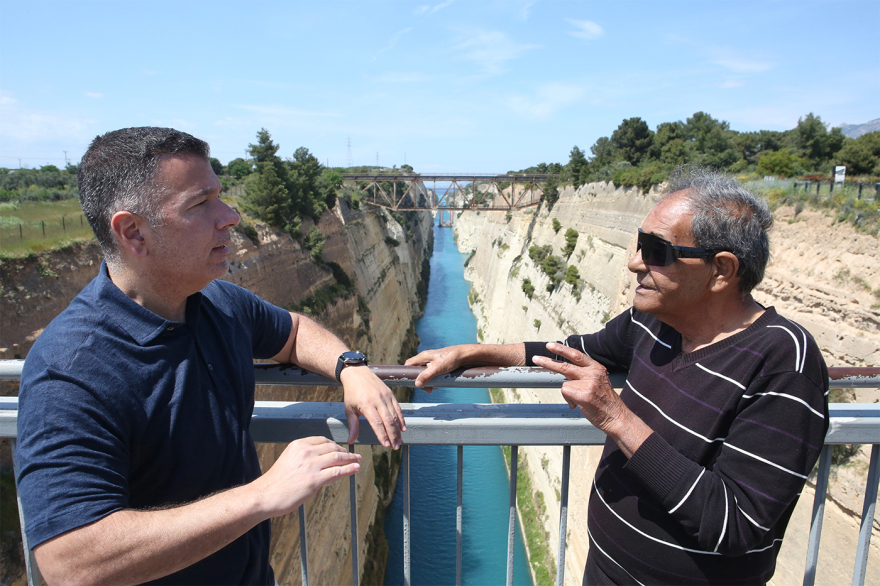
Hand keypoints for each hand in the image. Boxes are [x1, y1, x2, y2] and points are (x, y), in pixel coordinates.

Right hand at [254, 436, 360, 517]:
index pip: (322, 440)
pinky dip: (349, 469)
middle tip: (353, 455)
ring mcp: (311, 465)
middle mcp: (305, 452)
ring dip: (350, 459)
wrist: (265, 495)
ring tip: (357, 460)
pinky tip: (355, 468)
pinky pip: (337, 471)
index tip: (341, 448)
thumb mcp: (288, 460)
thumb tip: (320, 460)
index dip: (334, 444)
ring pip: (337, 458)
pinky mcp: (315, 480)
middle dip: (345, 451)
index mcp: (298, 445)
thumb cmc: (275, 482)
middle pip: (332, 447)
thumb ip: (303, 457)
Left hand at [340, 365, 405, 448]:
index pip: (377, 423)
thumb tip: (350, 441)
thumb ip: (352, 426)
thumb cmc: (352, 392)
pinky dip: (401, 419)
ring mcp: (385, 396)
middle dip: (393, 435)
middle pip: (388, 421)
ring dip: (398, 430)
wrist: (357, 373)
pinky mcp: (390, 394)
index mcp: (366, 405)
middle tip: (395, 447)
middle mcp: (378, 400)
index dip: (382, 435)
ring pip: (394, 415)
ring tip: (399, 441)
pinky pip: (397, 408)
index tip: (386, 445)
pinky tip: (403, 428)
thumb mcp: (349, 409)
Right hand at [405, 345, 466, 390]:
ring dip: (427, 381)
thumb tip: (417, 384)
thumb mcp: (438, 368)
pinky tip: (438, 384)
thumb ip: (426, 376)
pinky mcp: (438, 364)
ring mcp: (432, 361)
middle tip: (427, 389)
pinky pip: (431, 373)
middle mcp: (426, 358)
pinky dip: (433, 379)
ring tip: (433, 388)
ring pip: (424, 373)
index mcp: (423, 356)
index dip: (407, 372)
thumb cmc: (451, 359)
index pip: (409, 364)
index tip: (410, 382)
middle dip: (420, 381)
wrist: (464, 355)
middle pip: (417, 370)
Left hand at [533, 342, 650, 457]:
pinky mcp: (584, 395)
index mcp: (596, 368)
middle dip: (548, 362)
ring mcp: (588, 383)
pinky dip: (569, 400)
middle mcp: (593, 373)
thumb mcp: (597, 382)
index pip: (576, 355)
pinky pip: (566, 393)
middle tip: (535, 358)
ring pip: (565, 384)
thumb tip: (565, 372)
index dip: (562, 350)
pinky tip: (580, 405)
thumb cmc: (605, 402)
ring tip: (580, 401)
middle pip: (565, 365)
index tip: (550, 345)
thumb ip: (583, 375)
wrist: (616, 417)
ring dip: (569, 394)